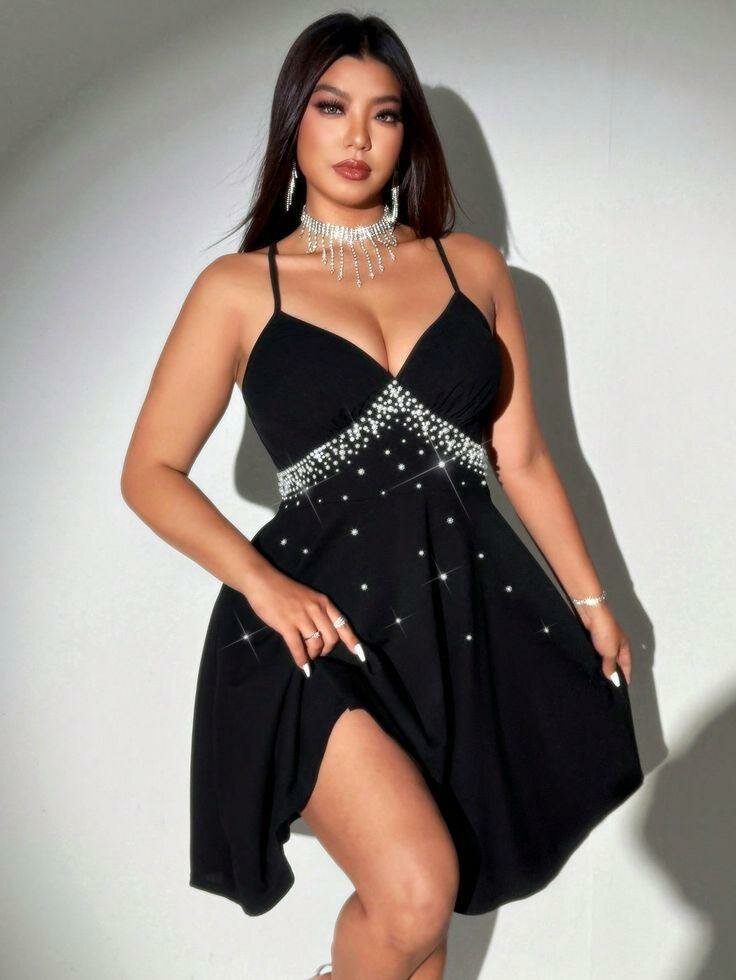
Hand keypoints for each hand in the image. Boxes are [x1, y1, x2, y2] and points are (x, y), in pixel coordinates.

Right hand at [240, 560, 364, 676]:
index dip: (352, 641)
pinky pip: (298, 648)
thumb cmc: (285, 590)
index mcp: (323, 602)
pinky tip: (301, 665)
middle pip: (331, 638)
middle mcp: (316, 610)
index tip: (359, 654)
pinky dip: (301, 659)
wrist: (263, 581)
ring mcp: (301, 617)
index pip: (343, 624)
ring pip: (316, 644)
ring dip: (313, 654)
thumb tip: (323, 634)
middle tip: (318, 652)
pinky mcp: (287, 625)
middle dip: (326, 650)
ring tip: (307, 655)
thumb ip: (317, 612)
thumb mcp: (308, 597)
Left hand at [575, 602, 631, 684]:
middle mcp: (615, 643)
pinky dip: (592, 658)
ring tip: (595, 678)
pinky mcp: (591, 637)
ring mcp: (603, 639)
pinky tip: (587, 665)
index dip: (625, 675)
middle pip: (615, 661)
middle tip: (606, 686)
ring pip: (603, 656)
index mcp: (623, 645)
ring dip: (601, 665)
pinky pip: (594, 651)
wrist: (590, 612)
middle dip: (612, 672)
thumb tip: (611, 677)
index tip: (622, 687)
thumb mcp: (610, 651)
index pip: (627, 664)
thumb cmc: (604, 631)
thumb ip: (610, 665)